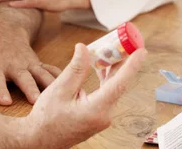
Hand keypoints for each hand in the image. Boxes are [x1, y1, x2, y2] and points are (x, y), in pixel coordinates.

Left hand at [0, 32, 61, 105]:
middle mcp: (13, 65)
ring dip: (49, 85)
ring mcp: (28, 64)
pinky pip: (51, 70)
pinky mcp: (38, 64)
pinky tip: (73, 86)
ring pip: (41, 74)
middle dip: (30, 89)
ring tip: (58, 97)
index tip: (5, 101)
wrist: (6, 30)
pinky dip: (61, 77)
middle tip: (36, 102)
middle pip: (22, 78)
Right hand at [21, 44, 147, 148]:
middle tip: (123, 42)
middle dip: (120, 61)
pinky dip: (104, 79)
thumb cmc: (47, 119)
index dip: (132, 65)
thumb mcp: (59, 89)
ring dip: (111, 69)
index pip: (119, 83)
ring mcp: (102, 117)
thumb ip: (76, 68)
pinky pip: (106, 93)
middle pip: (118, 83)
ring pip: (112, 88)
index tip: (141, 51)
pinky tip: (100, 67)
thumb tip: (84, 48)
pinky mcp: (98, 116)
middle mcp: (104, 115)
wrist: (40, 139)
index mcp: (96, 109)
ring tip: (110, 49)